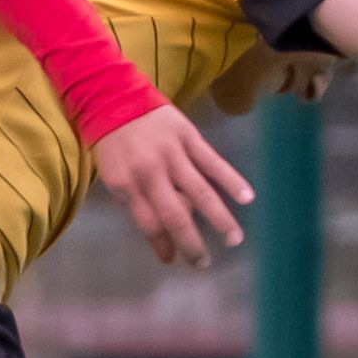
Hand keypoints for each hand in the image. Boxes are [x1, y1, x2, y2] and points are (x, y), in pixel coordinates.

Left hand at [92, 103, 253, 267]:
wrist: (111, 95)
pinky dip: (231, 180)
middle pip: (175, 216)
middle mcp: (149, 173)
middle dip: (192, 243)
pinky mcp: (187, 136)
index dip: (164, 245)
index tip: (176, 260)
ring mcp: (171, 154)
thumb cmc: (111, 142)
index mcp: (126, 185)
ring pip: (199, 192)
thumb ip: (136, 203)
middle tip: (204, 263)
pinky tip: (247, 198)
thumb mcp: (113, 176)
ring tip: (234, 240)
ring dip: (220, 219)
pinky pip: (213, 162)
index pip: (149, 224)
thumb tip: (162, 237)